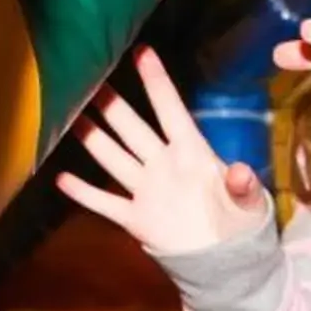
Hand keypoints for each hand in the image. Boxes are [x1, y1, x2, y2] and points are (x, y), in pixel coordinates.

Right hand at [56, 48, 268, 256]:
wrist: (225, 258)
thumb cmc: (240, 221)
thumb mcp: (249, 201)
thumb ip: (243, 185)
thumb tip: (241, 171)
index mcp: (192, 152)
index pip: (170, 110)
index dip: (156, 82)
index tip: (141, 52)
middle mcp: (163, 163)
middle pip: (132, 128)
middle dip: (112, 104)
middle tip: (90, 77)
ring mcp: (146, 189)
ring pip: (113, 157)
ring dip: (93, 138)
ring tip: (71, 115)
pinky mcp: (135, 218)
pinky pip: (105, 203)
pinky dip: (84, 193)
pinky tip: (61, 179)